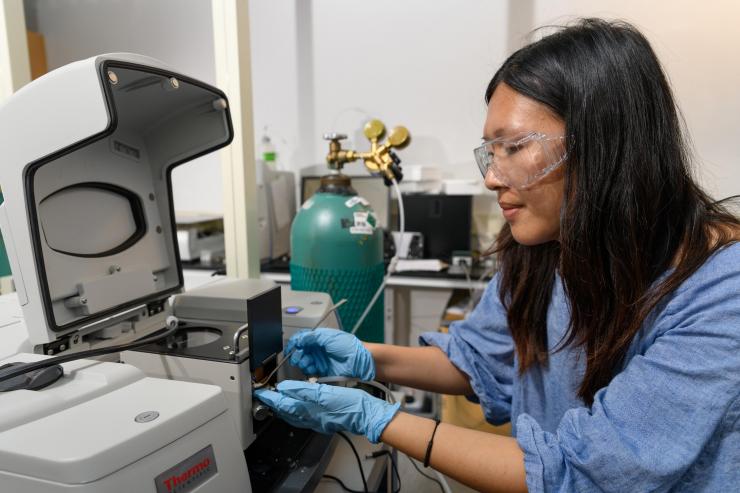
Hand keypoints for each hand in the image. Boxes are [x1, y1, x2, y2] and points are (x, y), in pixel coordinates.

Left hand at [254, 380, 399, 442]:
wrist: (366, 416)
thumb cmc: (350, 405)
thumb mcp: (325, 393)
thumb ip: (303, 391)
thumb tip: (284, 389)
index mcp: (309, 410)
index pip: (283, 404)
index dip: (270, 398)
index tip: (261, 392)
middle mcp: (310, 418)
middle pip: (285, 411)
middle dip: (273, 403)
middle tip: (264, 395)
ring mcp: (317, 420)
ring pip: (293, 415)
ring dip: (283, 407)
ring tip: (276, 400)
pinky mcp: (323, 420)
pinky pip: (302, 416)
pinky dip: (294, 410)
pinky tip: (298, 406)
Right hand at [285, 328, 374, 379]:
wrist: (361, 361)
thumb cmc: (349, 346)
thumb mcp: (329, 337)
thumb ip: (312, 337)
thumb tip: (298, 339)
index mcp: (319, 338)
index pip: (302, 339)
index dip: (295, 342)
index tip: (291, 347)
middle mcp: (318, 349)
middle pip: (300, 351)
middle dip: (297, 354)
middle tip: (300, 357)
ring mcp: (319, 360)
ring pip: (303, 361)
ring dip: (302, 362)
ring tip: (308, 363)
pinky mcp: (322, 371)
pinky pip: (310, 371)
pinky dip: (308, 370)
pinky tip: (312, 368)